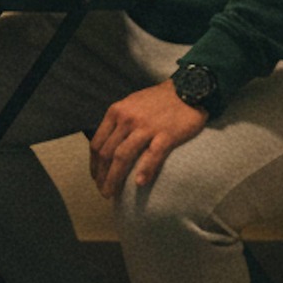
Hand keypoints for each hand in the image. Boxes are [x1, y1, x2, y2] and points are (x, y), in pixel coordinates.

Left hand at [89, 82, 209, 196]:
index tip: (96, 177)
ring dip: (114, 178)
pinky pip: (152, 155)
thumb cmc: (158, 100)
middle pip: (107, 153)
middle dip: (101, 176)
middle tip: (103, 192)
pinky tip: (139, 183)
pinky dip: (144, 170)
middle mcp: (127, 119)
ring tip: (111, 193)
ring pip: (123, 156)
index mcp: (116, 112)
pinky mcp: (166, 134)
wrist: (188, 89)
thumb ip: (118, 122)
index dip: (94, 164)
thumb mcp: (131, 104)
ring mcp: (146, 127)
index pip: (98, 143)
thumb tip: (107, 144)